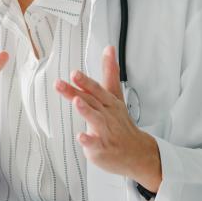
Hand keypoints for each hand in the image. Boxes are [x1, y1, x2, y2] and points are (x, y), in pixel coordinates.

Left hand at [55, 45, 161, 192]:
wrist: (138, 152)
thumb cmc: (121, 122)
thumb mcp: (116, 95)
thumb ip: (110, 72)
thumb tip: (108, 48)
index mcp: (108, 102)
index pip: (96, 89)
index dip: (85, 81)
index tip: (74, 73)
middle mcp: (107, 115)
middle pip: (91, 101)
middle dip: (77, 91)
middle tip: (64, 82)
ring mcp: (105, 131)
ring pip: (95, 119)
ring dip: (86, 110)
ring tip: (76, 101)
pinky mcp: (101, 148)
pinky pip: (94, 144)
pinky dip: (88, 140)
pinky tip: (80, 136)